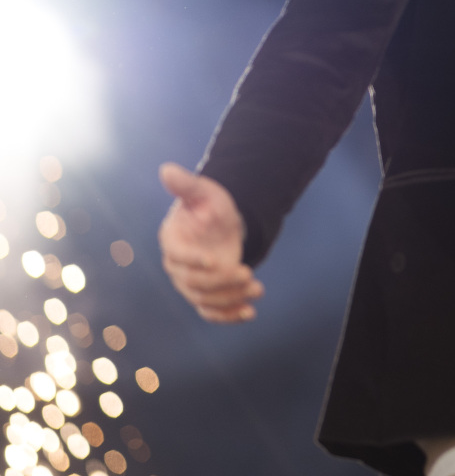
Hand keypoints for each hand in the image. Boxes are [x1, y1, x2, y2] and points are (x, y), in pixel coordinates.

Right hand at [158, 163, 262, 322]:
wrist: (223, 223)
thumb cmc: (210, 205)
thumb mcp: (204, 192)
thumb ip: (186, 185)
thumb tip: (167, 169)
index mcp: (173, 241)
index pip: (177, 256)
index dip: (193, 260)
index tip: (214, 261)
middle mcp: (177, 267)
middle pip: (194, 282)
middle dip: (221, 281)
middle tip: (248, 273)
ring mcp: (190, 283)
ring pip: (205, 299)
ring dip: (231, 299)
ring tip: (258, 289)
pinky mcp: (206, 294)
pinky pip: (212, 311)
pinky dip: (228, 316)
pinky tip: (249, 313)